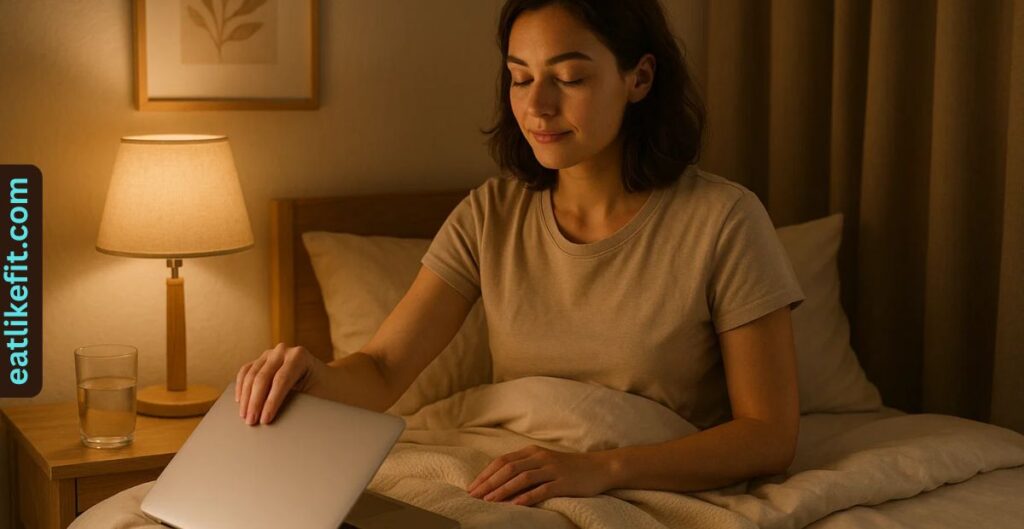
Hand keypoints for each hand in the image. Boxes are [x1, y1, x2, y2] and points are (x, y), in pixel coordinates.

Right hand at [235, 342, 319, 425]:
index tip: (265, 420)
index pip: (281, 380)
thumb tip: (280, 419)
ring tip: (245, 417)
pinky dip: (241, 387)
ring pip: (251, 375)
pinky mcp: (262, 361)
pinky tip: (240, 401)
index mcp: (300, 356)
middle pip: (263, 378)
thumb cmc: (325, 390)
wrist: (328, 380)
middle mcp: (283, 352)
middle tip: (251, 422)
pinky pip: (246, 372)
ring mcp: (270, 354)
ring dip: (246, 398)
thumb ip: (299, 402)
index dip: (271, 402)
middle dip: (255, 402)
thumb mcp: (317, 395)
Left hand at [465, 445, 613, 506]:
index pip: (503, 461)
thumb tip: (499, 480)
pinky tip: (515, 505)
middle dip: (489, 482)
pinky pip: (542, 490)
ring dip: (503, 490)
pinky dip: (526, 497)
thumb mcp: (544, 461)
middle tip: (474, 496)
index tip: (472, 487)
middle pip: (508, 468)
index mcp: (532, 452)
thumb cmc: (568, 467)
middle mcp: (540, 458)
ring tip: (489, 501)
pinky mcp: (563, 482)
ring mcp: (552, 469)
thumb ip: (525, 466)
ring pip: (522, 478)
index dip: (486, 474)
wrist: (599, 467)